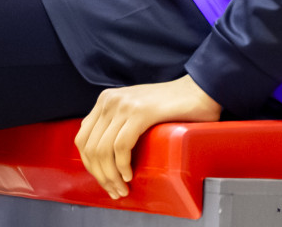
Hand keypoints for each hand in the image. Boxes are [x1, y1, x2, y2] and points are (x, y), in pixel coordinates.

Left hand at [74, 76, 221, 199]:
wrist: (198, 90)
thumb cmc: (172, 107)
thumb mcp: (135, 111)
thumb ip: (119, 125)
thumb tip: (107, 160)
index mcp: (105, 101)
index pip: (82, 139)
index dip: (90, 166)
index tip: (104, 182)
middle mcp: (109, 101)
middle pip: (90, 147)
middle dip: (100, 175)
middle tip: (115, 191)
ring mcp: (123, 105)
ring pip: (102, 150)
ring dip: (110, 176)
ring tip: (122, 188)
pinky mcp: (140, 112)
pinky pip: (120, 146)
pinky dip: (122, 165)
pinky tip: (129, 174)